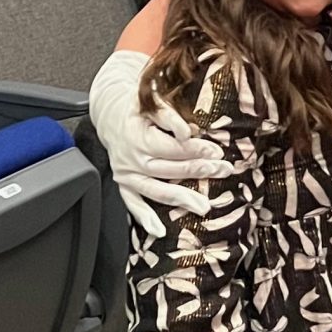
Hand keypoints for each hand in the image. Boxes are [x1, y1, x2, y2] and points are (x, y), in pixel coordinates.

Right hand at [88, 49, 227, 236]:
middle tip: (222, 171)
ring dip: (183, 198)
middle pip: (170, 170)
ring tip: (204, 206)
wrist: (110, 114)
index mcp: (138, 137)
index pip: (172, 148)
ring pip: (157, 190)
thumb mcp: (150, 101)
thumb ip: (168, 116)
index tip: (216, 152)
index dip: (197, 150)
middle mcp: (132, 159)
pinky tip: (158, 229)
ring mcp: (127, 174)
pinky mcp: (124, 183)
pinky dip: (144, 218)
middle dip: (199, 171)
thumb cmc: (135, 107)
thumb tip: (187, 133)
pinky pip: (133, 204)